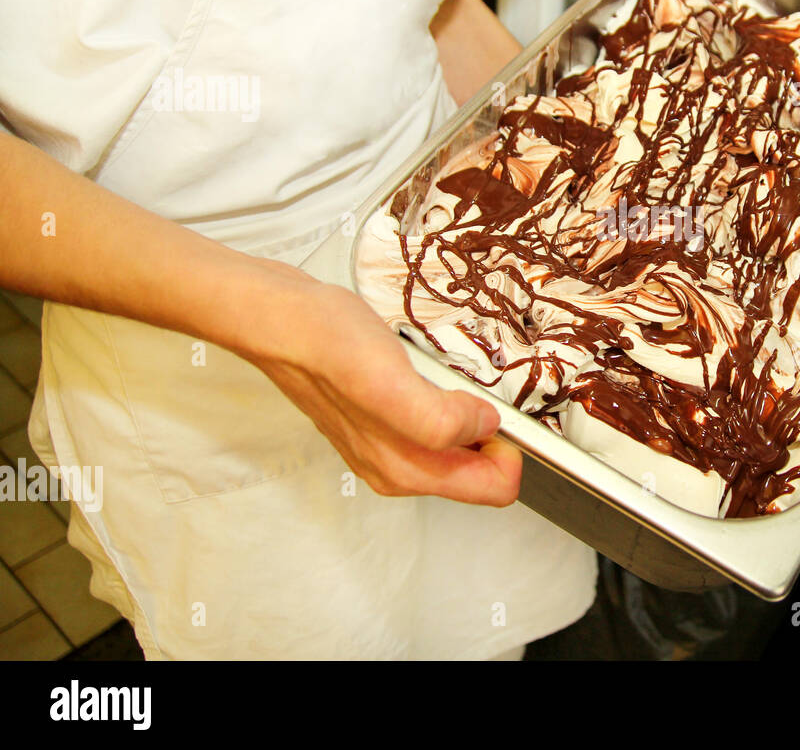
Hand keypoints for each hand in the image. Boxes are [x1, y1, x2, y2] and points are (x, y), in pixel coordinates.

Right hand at [246, 271, 519, 504]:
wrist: (280, 318)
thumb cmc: (325, 344)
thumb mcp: (387, 382)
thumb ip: (438, 420)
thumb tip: (483, 427)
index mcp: (406, 469)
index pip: (494, 488)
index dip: (509, 446)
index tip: (496, 407)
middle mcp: (398, 466)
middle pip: (480, 469)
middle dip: (493, 430)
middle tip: (468, 385)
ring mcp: (388, 445)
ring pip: (461, 445)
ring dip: (469, 412)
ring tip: (444, 374)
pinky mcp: (382, 419)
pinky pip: (439, 421)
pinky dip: (448, 397)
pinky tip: (427, 372)